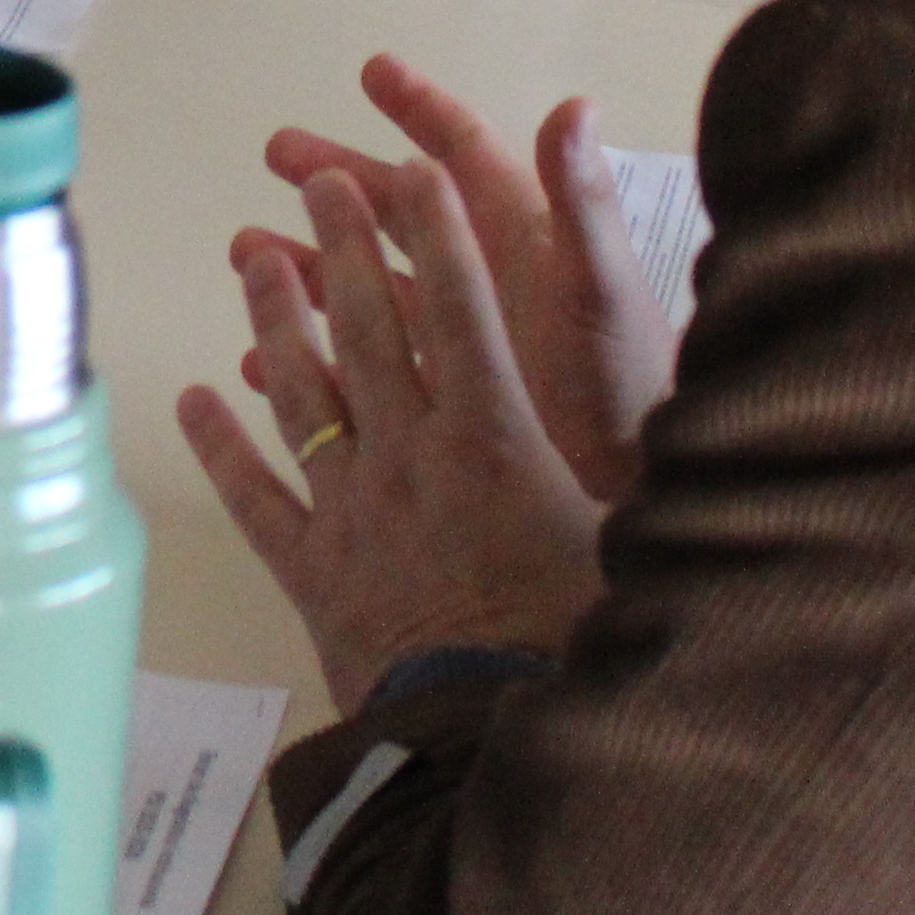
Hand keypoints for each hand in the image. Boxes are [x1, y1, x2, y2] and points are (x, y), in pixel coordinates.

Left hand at [176, 63, 669, 714]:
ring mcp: (352, 512)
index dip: (438, 233)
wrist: (485, 748)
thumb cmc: (576, 650)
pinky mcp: (313, 571)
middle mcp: (413, 460)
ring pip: (302, 392)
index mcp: (495, 443)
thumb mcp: (629, 546)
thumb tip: (717, 429)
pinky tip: (196, 397)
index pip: (464, 311)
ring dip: (276, 317)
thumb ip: (643, 474)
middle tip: (315, 173)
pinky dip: (222, 443)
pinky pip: (256, 495)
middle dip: (344, 242)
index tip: (414, 166)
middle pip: (371, 330)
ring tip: (251, 252)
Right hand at [247, 62, 673, 506]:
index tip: (372, 71)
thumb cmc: (625, 388)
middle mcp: (489, 280)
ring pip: (372, 285)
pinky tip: (264, 364)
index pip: (466, 155)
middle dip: (341, 180)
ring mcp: (464, 342)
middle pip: (401, 211)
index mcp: (525, 240)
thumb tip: (574, 104)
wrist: (638, 501)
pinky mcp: (445, 401)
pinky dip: (315, 363)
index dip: (421, 109)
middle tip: (277, 152)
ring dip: (312, 264)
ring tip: (246, 250)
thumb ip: (582, 201)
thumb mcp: (600, 289)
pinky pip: (365, 369)